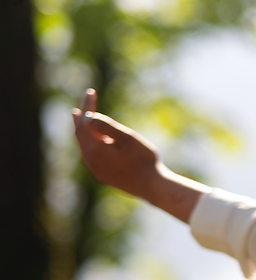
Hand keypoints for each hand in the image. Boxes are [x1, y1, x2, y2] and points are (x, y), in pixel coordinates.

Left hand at [72, 90, 207, 222]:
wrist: (151, 187)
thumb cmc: (144, 161)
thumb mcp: (129, 139)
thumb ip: (108, 127)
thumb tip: (88, 116)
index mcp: (94, 148)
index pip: (84, 122)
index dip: (87, 106)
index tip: (90, 92)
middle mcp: (90, 159)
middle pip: (80, 134)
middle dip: (81, 120)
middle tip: (80, 108)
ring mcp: (95, 168)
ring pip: (84, 146)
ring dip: (84, 132)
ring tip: (84, 123)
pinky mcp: (101, 175)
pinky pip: (90, 155)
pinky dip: (90, 144)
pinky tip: (96, 143)